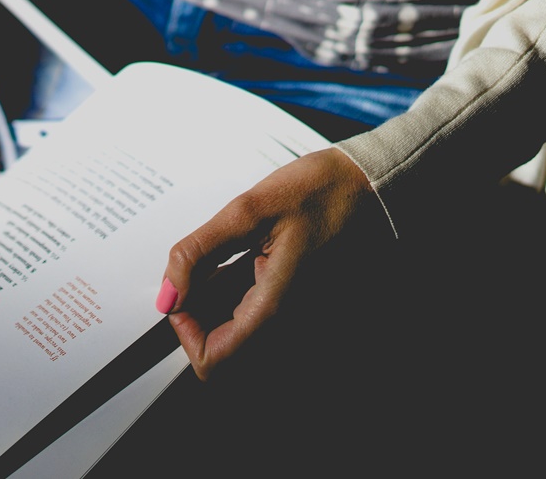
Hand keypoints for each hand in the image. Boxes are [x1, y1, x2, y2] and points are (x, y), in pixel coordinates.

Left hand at [155, 147, 386, 380]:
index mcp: (278, 308)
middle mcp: (295, 327)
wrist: (378, 184)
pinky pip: (266, 321)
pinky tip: (249, 259)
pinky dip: (245, 298)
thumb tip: (168, 293)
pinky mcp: (308, 309)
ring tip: (231, 257)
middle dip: (203, 313)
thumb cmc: (323, 191)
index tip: (183, 291)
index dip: (185, 331)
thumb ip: (199, 252)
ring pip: (245, 337)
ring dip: (223, 305)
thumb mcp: (247, 210)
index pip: (213, 361)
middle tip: (206, 267)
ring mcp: (305, 322)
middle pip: (228, 351)